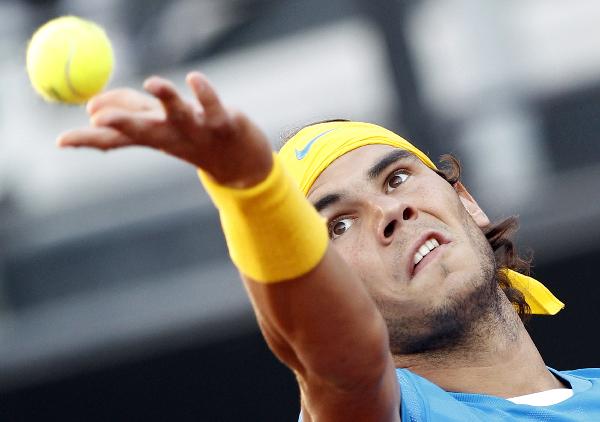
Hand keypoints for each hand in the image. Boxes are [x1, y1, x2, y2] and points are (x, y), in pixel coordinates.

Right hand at [57, 72, 272, 187]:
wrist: (243, 166)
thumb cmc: (195, 141)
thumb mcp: (160, 128)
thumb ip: (129, 114)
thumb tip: (92, 108)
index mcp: (154, 138)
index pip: (117, 140)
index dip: (88, 140)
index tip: (61, 141)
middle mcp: (172, 136)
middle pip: (143, 130)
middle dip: (122, 122)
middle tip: (99, 119)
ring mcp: (198, 131)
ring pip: (180, 114)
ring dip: (167, 98)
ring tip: (152, 83)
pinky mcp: (224, 123)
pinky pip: (213, 106)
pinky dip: (205, 92)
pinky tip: (194, 79)